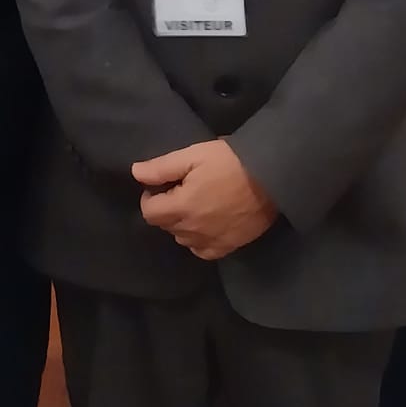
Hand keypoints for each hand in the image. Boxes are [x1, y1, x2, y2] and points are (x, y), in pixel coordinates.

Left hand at [132, 140, 276, 261]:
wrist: (271, 177)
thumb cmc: (230, 161)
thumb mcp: (193, 155)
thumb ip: (162, 167)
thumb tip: (135, 173)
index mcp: (181, 207)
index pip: (149, 212)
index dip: (151, 197)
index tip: (162, 185)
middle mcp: (192, 230)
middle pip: (165, 225)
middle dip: (166, 208)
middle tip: (181, 190)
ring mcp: (210, 242)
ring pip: (182, 238)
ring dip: (181, 224)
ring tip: (195, 205)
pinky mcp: (228, 247)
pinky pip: (202, 251)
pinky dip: (198, 240)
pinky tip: (207, 224)